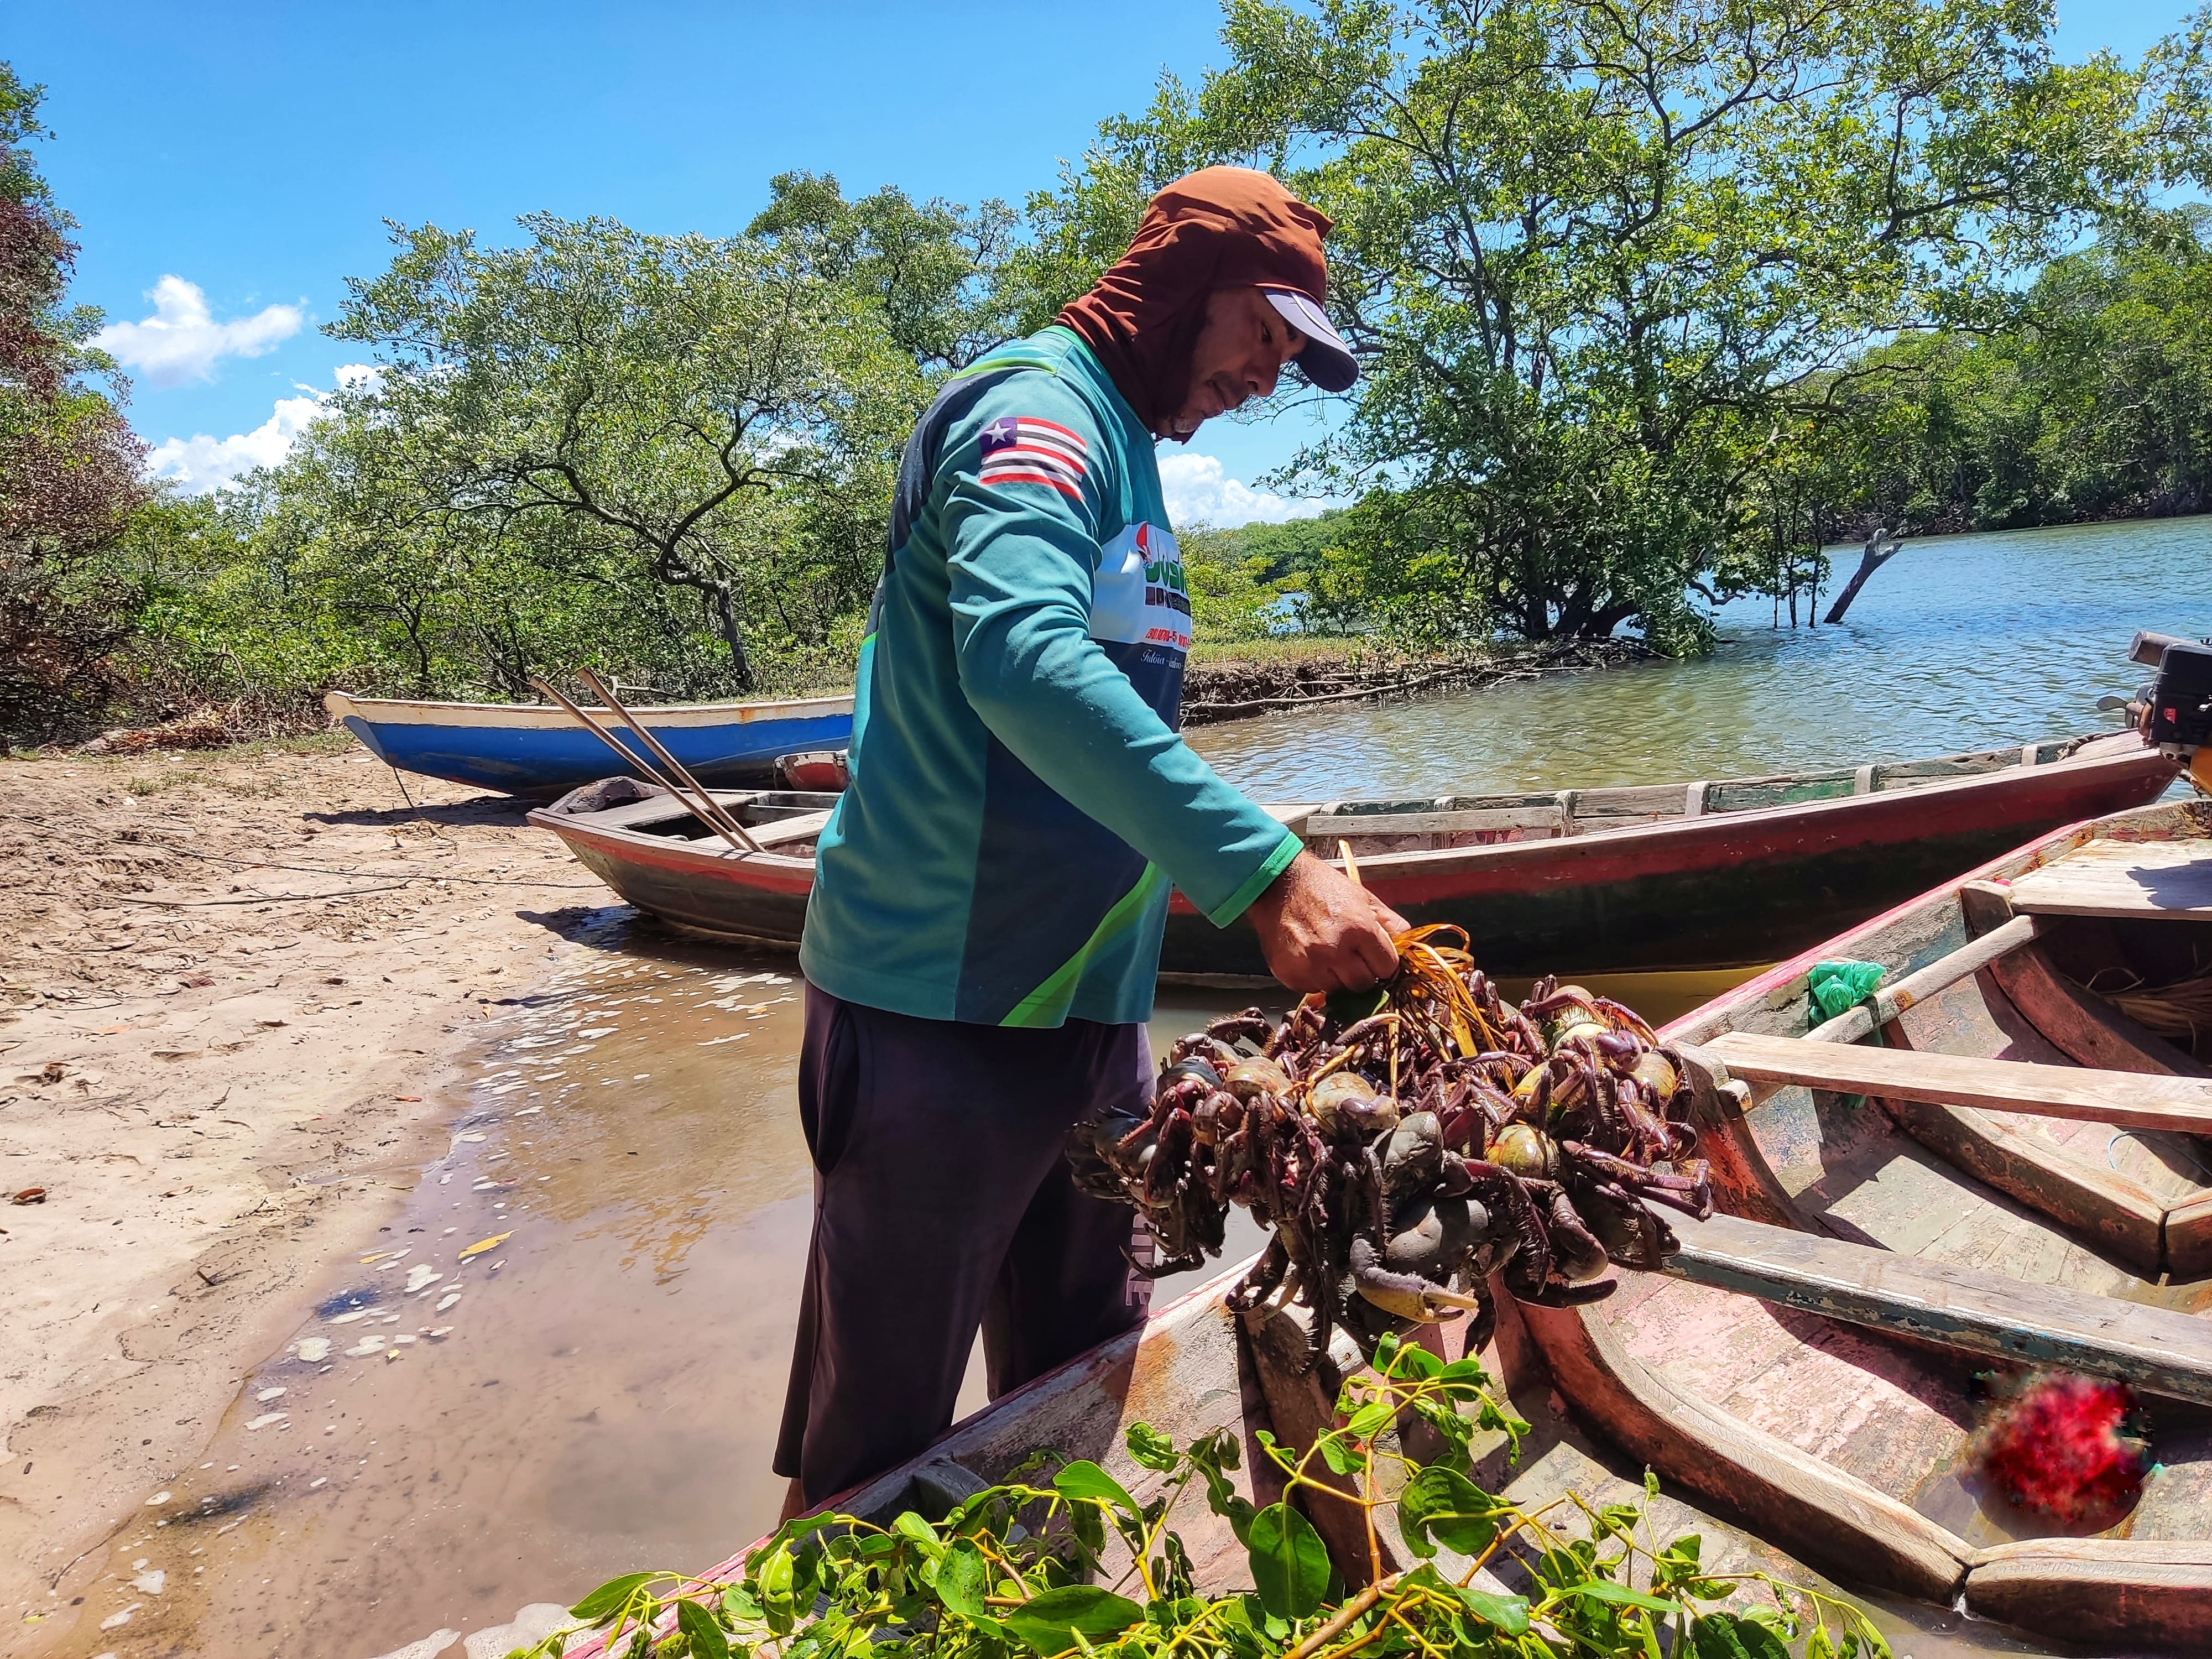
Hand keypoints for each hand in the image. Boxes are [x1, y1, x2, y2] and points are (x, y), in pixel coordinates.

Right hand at [1244, 850, 1407, 993]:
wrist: (1275, 884)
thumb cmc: (1321, 887)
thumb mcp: (1360, 896)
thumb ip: (1386, 919)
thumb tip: (1407, 935)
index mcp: (1359, 929)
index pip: (1386, 967)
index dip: (1382, 963)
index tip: (1375, 958)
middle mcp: (1336, 950)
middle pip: (1363, 984)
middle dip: (1362, 974)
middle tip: (1352, 959)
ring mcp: (1311, 964)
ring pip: (1337, 990)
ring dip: (1337, 978)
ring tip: (1329, 956)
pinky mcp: (1290, 973)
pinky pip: (1311, 989)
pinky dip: (1314, 979)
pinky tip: (1311, 959)